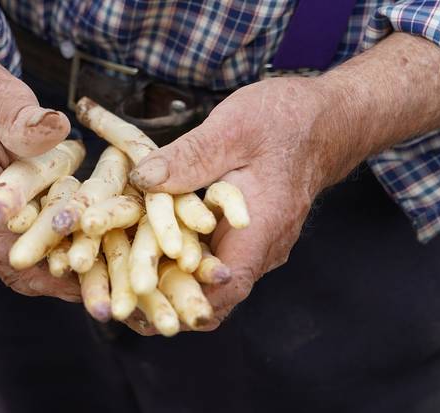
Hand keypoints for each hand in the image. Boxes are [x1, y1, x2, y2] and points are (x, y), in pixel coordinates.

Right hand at [0, 17, 79, 300]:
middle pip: (14, 265)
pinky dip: (57, 262)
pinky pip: (25, 252)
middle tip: (106, 305)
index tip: (83, 274)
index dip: (43, 258)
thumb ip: (23, 117)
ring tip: (107, 297)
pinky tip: (95, 270)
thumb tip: (56, 129)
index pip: (2, 236)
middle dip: (60, 284)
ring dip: (63, 281)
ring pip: (21, 267)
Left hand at [128, 77, 338, 329]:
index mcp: (263, 227)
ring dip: (166, 284)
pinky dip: (176, 262)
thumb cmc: (285, 119)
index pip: (226, 287)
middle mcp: (261, 248)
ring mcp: (251, 244)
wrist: (322, 120)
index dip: (182, 304)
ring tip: (119, 284)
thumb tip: (143, 179)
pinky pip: (208, 258)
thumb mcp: (235, 127)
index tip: (139, 309)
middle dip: (163, 301)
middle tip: (116, 303)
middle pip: (210, 292)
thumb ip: (190, 155)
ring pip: (206, 280)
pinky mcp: (240, 235)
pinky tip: (140, 251)